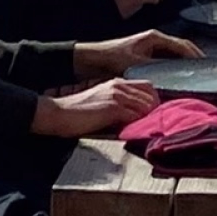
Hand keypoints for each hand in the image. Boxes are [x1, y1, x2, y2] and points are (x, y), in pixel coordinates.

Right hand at [31, 78, 159, 137]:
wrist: (60, 113)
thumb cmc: (78, 112)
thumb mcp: (102, 102)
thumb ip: (119, 105)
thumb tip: (136, 117)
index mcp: (117, 83)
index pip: (147, 86)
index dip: (154, 100)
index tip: (155, 113)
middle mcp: (119, 86)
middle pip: (151, 94)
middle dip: (156, 109)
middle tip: (154, 123)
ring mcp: (117, 96)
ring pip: (146, 105)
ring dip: (149, 118)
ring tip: (148, 130)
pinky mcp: (112, 108)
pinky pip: (135, 115)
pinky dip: (139, 125)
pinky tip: (137, 132)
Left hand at [76, 31, 202, 77]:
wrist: (94, 59)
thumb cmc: (112, 57)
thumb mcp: (135, 63)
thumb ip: (155, 67)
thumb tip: (173, 73)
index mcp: (155, 37)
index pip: (182, 45)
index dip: (195, 54)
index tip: (205, 64)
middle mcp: (156, 40)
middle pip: (181, 48)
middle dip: (194, 57)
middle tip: (206, 70)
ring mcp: (152, 47)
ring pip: (175, 54)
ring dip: (186, 62)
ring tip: (197, 74)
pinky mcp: (147, 56)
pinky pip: (167, 60)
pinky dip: (176, 67)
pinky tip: (179, 77)